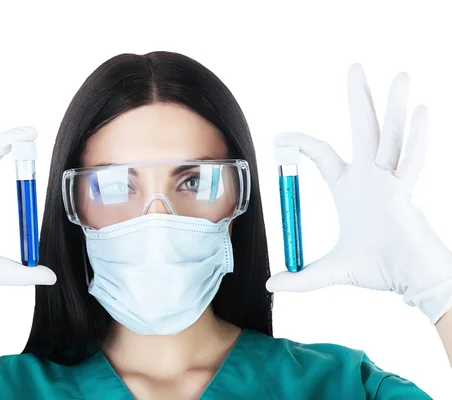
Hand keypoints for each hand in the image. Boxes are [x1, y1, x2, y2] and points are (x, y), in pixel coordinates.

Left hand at [266, 64, 451, 324]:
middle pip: (364, 130)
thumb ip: (302, 278)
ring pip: (392, 138)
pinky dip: (417, 138)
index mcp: (350, 188)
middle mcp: (371, 178)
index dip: (302, 143)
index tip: (281, 137)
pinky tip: (419, 111)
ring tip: (399, 75)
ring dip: (394, 107)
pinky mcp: (408, 193)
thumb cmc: (379, 271)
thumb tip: (271, 286)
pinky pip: (413, 162)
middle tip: (354, 67)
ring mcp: (392, 182)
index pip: (324, 155)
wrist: (412, 282)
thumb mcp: (332, 271)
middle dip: (359, 99)